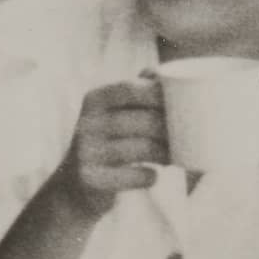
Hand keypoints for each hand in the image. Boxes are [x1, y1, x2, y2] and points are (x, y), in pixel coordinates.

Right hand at [56, 76, 168, 218]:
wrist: (73, 186)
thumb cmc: (106, 142)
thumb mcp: (112, 111)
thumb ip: (135, 90)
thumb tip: (158, 72)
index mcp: (94, 99)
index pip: (131, 88)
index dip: (160, 95)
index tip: (182, 106)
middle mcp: (87, 122)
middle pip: (143, 121)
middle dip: (170, 131)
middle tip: (184, 139)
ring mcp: (86, 151)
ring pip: (142, 149)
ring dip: (165, 154)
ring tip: (170, 157)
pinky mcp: (91, 178)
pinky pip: (135, 176)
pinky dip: (150, 177)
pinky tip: (152, 176)